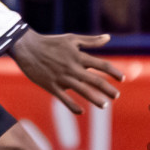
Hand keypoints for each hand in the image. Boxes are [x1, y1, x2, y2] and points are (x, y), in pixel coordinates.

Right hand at [8, 30, 124, 114]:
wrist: (27, 48)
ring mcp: (62, 77)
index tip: (123, 78)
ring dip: (95, 99)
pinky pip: (64, 98)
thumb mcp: (72, 38)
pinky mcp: (51, 86)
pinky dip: (73, 106)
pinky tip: (81, 112)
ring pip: (82, 91)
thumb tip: (109, 37)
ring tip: (104, 105)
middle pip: (95, 80)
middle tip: (117, 96)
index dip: (114, 72)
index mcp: (78, 56)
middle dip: (108, 89)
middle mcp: (72, 67)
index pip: (102, 65)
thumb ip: (91, 40)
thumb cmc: (51, 42)